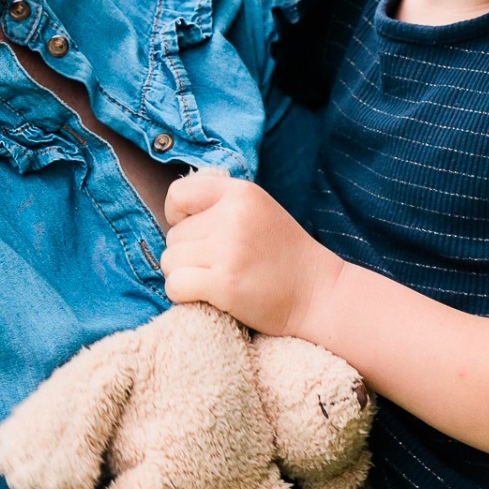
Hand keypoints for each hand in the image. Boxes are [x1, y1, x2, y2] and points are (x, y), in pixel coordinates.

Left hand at [159, 169, 341, 337]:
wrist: (319, 293)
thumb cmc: (283, 255)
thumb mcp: (257, 210)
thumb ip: (220, 205)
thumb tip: (172, 219)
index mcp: (241, 193)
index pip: (178, 193)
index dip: (178, 216)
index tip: (196, 233)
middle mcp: (232, 216)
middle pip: (173, 235)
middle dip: (188, 254)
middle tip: (220, 264)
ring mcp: (228, 250)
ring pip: (170, 261)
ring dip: (185, 275)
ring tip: (216, 279)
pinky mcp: (224, 283)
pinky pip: (174, 285)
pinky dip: (183, 295)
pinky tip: (207, 295)